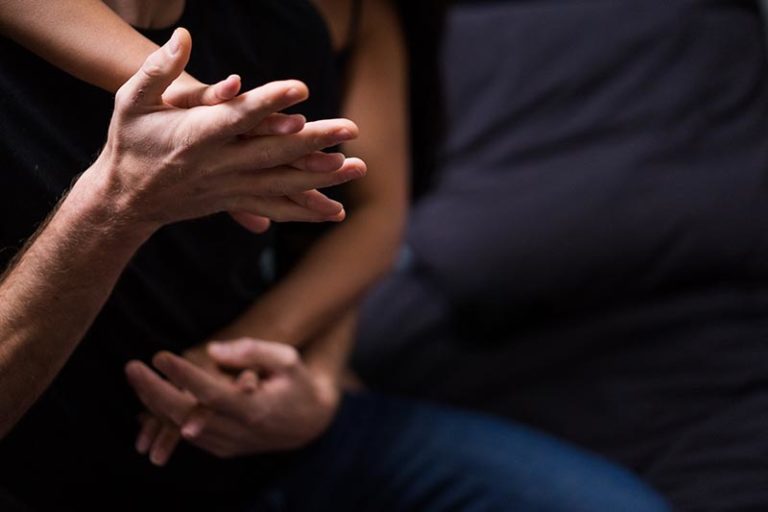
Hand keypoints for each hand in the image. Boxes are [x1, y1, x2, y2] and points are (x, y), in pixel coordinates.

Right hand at [82, 27, 365, 237]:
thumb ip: (158, 69)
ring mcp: (229, 187)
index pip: (239, 115)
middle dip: (315, 140)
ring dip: (321, 176)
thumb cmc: (129, 140)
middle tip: (351, 127)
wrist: (124, 198)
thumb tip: (184, 35)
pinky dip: (305, 210)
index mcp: (195, 135)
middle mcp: (217, 165)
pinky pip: (275, 208)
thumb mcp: (131, 100)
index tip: (301, 88)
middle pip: (273, 152)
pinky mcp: (234, 201)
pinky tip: (335, 212)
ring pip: (282, 183)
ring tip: (357, 168)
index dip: (270, 102)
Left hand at [125, 339, 338, 463]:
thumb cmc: (298, 382)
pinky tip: (146, 400)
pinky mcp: (222, 449)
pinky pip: (186, 437)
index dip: (183, 376)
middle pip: (186, 415)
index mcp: (255, 407)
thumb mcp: (287, 359)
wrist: (310, 422)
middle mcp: (238, 430)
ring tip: (135, 377)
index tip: (160, 356)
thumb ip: (254, 351)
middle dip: (154, 391)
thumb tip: (214, 350)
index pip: (211, 392)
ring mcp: (229, 443)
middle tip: (132, 366)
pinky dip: (164, 420)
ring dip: (154, 404)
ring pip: (181, 428)